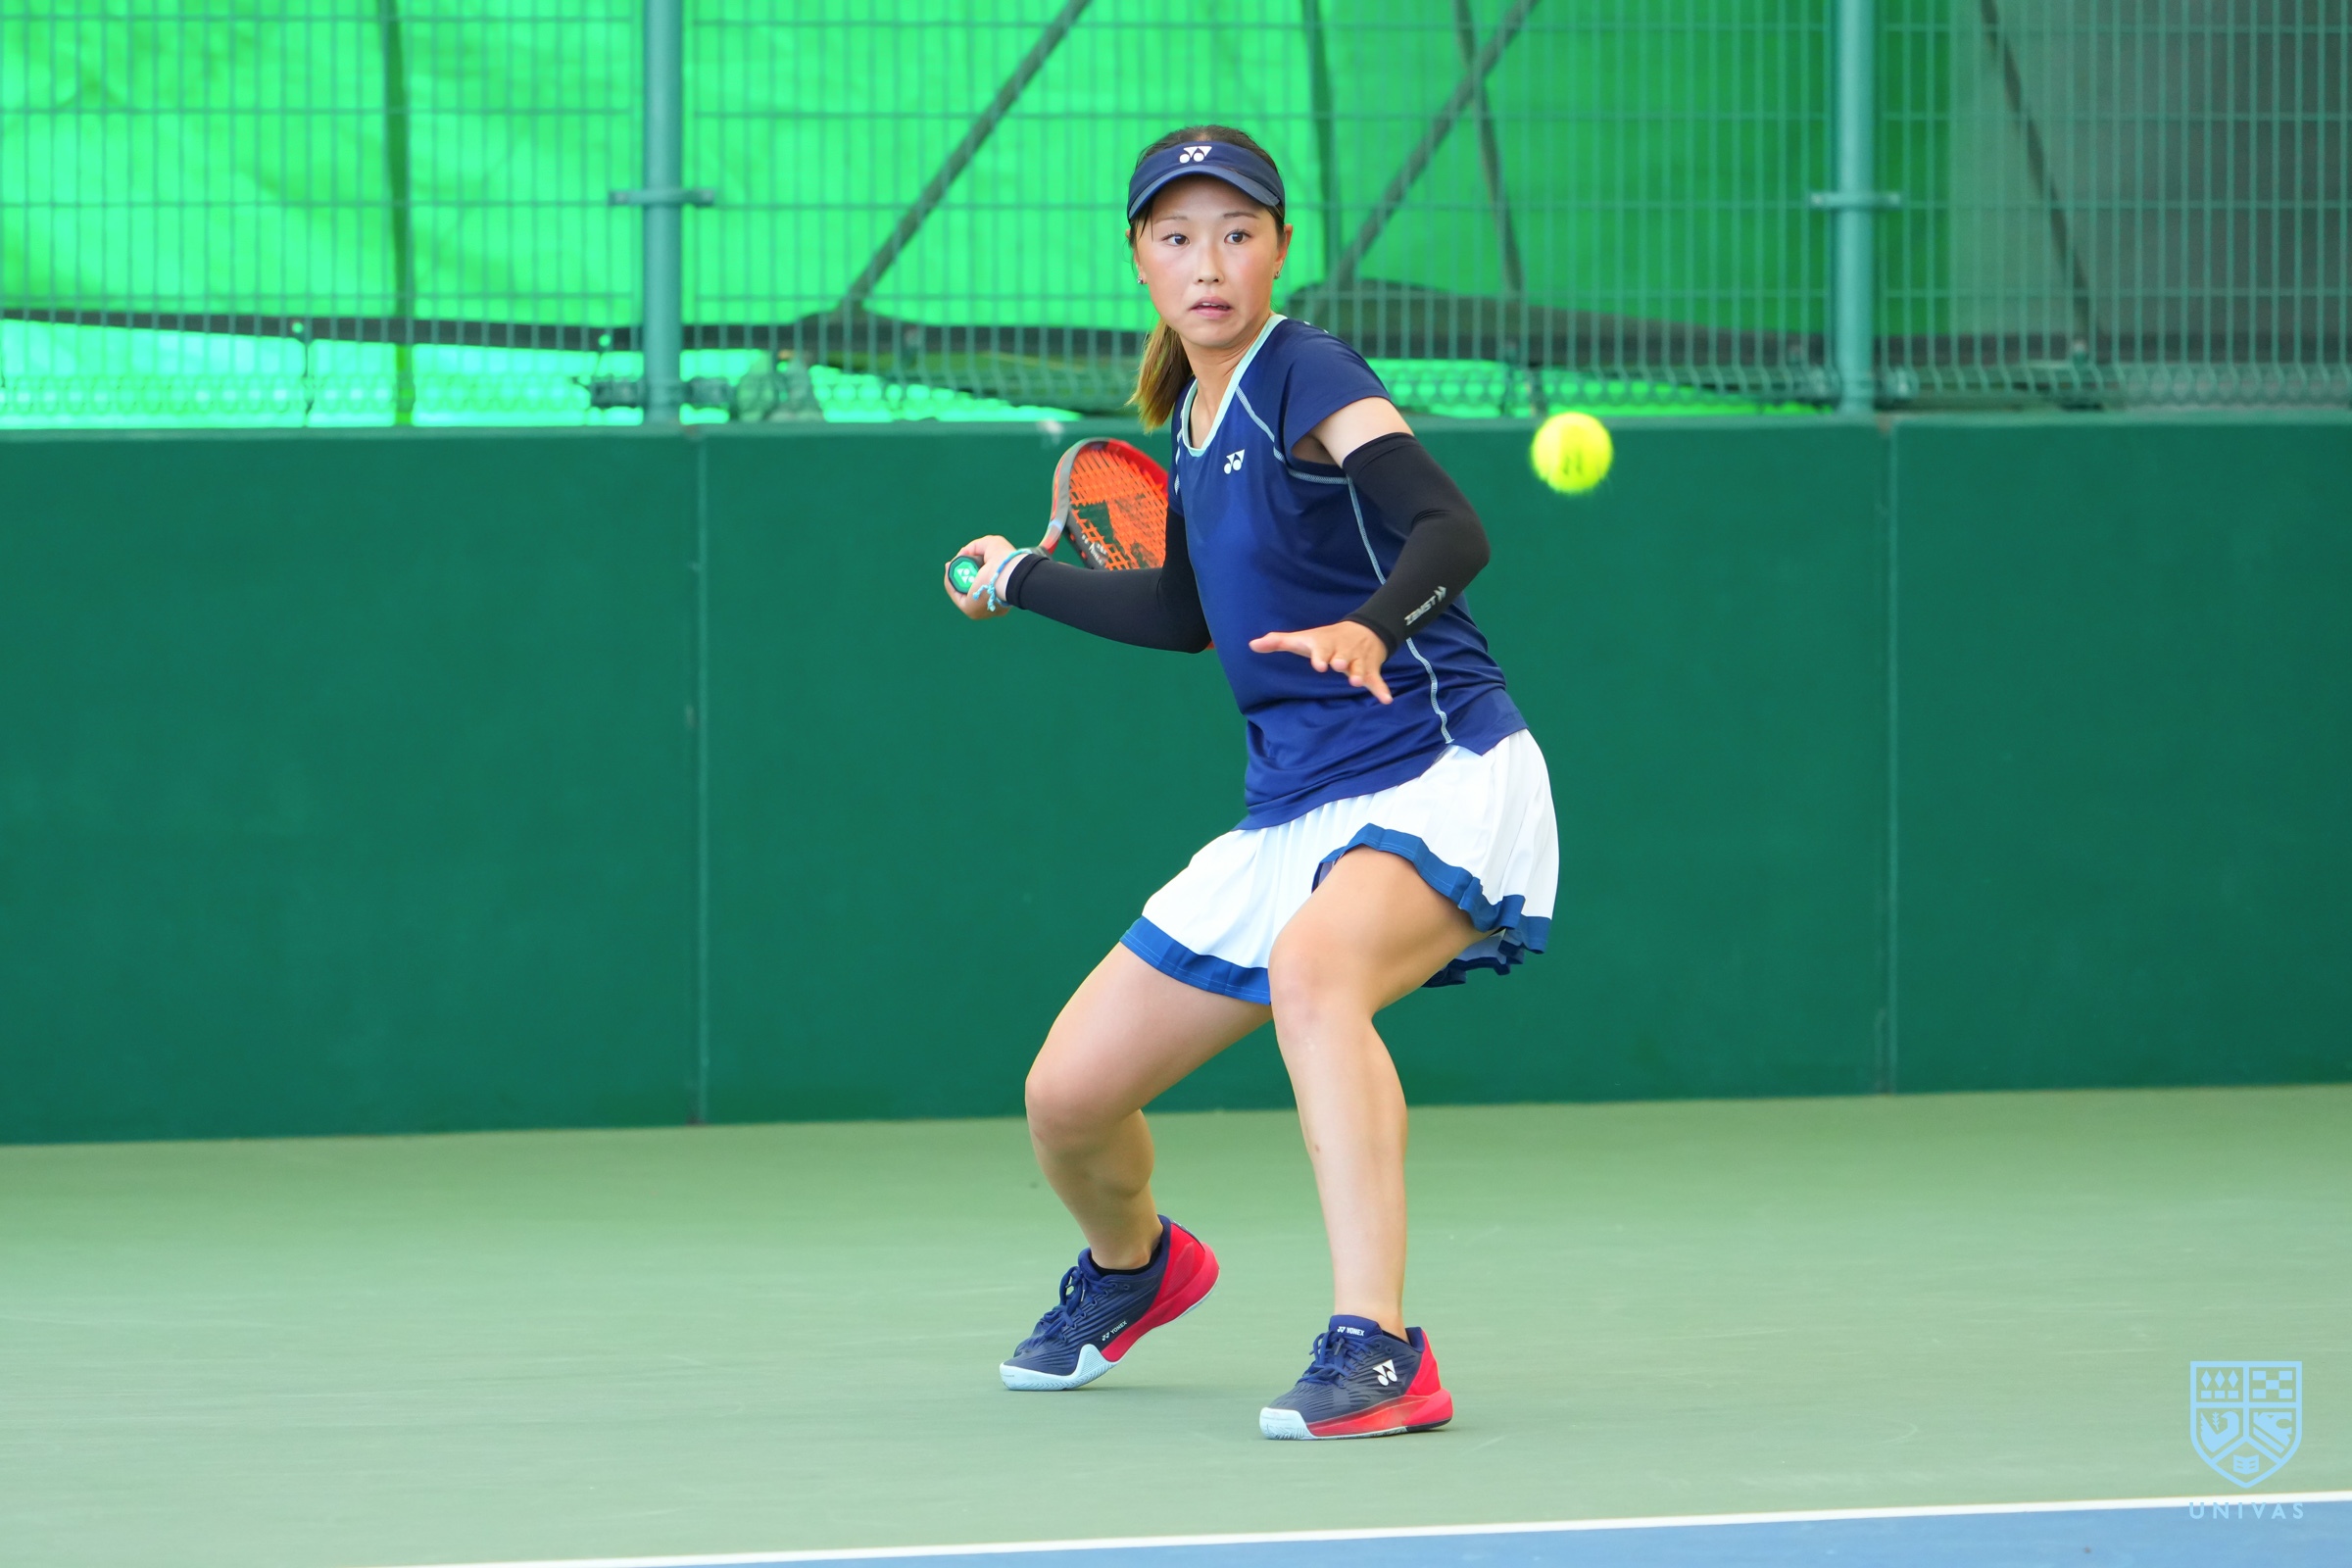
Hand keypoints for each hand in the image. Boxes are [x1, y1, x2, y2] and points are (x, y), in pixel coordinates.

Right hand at [945, 534, 1018, 618]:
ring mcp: (981, 609)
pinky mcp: (970, 609)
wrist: (1008, 573)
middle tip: (952, 564)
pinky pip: (956, 596)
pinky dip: (950, 583)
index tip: (964, 560)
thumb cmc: (1005, 560)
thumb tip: (963, 553)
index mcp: (1001, 594)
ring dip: (953, 579)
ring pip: (962, 593)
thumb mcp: (992, 545)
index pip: (984, 584)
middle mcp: (991, 604)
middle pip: (971, 590)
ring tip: (949, 565)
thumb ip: (977, 547)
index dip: (972, 572)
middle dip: (960, 576)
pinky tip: (949, 570)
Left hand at [1247, 621, 1392, 703]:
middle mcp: (1342, 652)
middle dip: (1341, 660)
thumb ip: (1278, 642)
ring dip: (1359, 673)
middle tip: (1338, 666)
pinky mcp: (1370, 669)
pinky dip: (1382, 689)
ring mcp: (1357, 660)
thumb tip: (1252, 645)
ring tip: (1357, 682)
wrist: (1363, 629)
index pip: (1322, 649)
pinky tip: (1386, 700)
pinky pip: (1377, 680)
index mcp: (1326, 645)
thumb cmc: (1326, 639)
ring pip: (1359, 667)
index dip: (1320, 656)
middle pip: (1342, 657)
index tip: (1318, 664)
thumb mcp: (1303, 639)